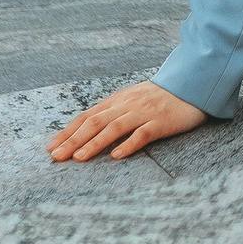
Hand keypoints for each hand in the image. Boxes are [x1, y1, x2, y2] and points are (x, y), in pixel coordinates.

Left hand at [47, 81, 206, 162]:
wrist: (192, 85)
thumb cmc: (159, 97)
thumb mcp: (131, 99)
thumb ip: (112, 112)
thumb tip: (86, 130)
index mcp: (117, 100)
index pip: (87, 116)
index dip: (67, 131)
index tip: (50, 147)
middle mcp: (126, 105)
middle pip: (95, 122)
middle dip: (73, 140)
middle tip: (56, 157)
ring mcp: (143, 112)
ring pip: (114, 127)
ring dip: (94, 143)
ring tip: (79, 158)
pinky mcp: (161, 122)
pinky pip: (143, 133)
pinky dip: (128, 144)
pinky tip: (116, 156)